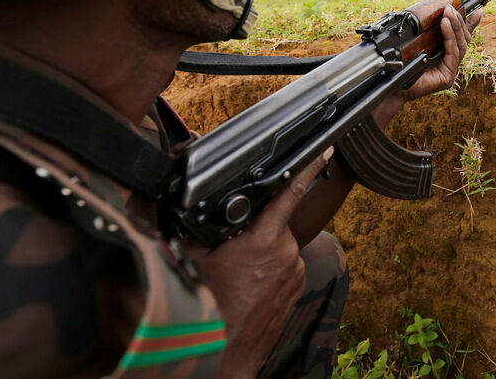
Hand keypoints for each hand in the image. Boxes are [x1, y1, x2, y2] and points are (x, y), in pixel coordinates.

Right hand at [192, 148, 332, 377]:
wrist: (229, 346)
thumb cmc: (211, 303)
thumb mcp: (195, 257)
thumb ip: (193, 228)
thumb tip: (172, 208)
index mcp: (264, 238)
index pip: (289, 193)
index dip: (306, 168)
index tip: (323, 149)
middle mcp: (286, 251)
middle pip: (275, 223)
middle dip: (257, 228)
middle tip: (236, 248)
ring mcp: (296, 269)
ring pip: (279, 244)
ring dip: (263, 250)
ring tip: (242, 272)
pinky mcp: (299, 283)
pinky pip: (286, 263)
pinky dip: (271, 267)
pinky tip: (254, 281)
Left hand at [371, 5, 482, 128]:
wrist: (392, 81)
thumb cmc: (402, 60)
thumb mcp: (416, 35)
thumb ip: (424, 19)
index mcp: (445, 54)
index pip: (461, 37)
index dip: (471, 23)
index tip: (479, 10)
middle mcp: (450, 62)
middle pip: (463, 39)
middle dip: (460, 21)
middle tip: (451, 6)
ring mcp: (451, 70)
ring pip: (460, 45)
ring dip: (455, 26)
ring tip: (449, 13)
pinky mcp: (448, 76)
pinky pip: (452, 53)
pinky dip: (450, 36)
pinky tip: (445, 24)